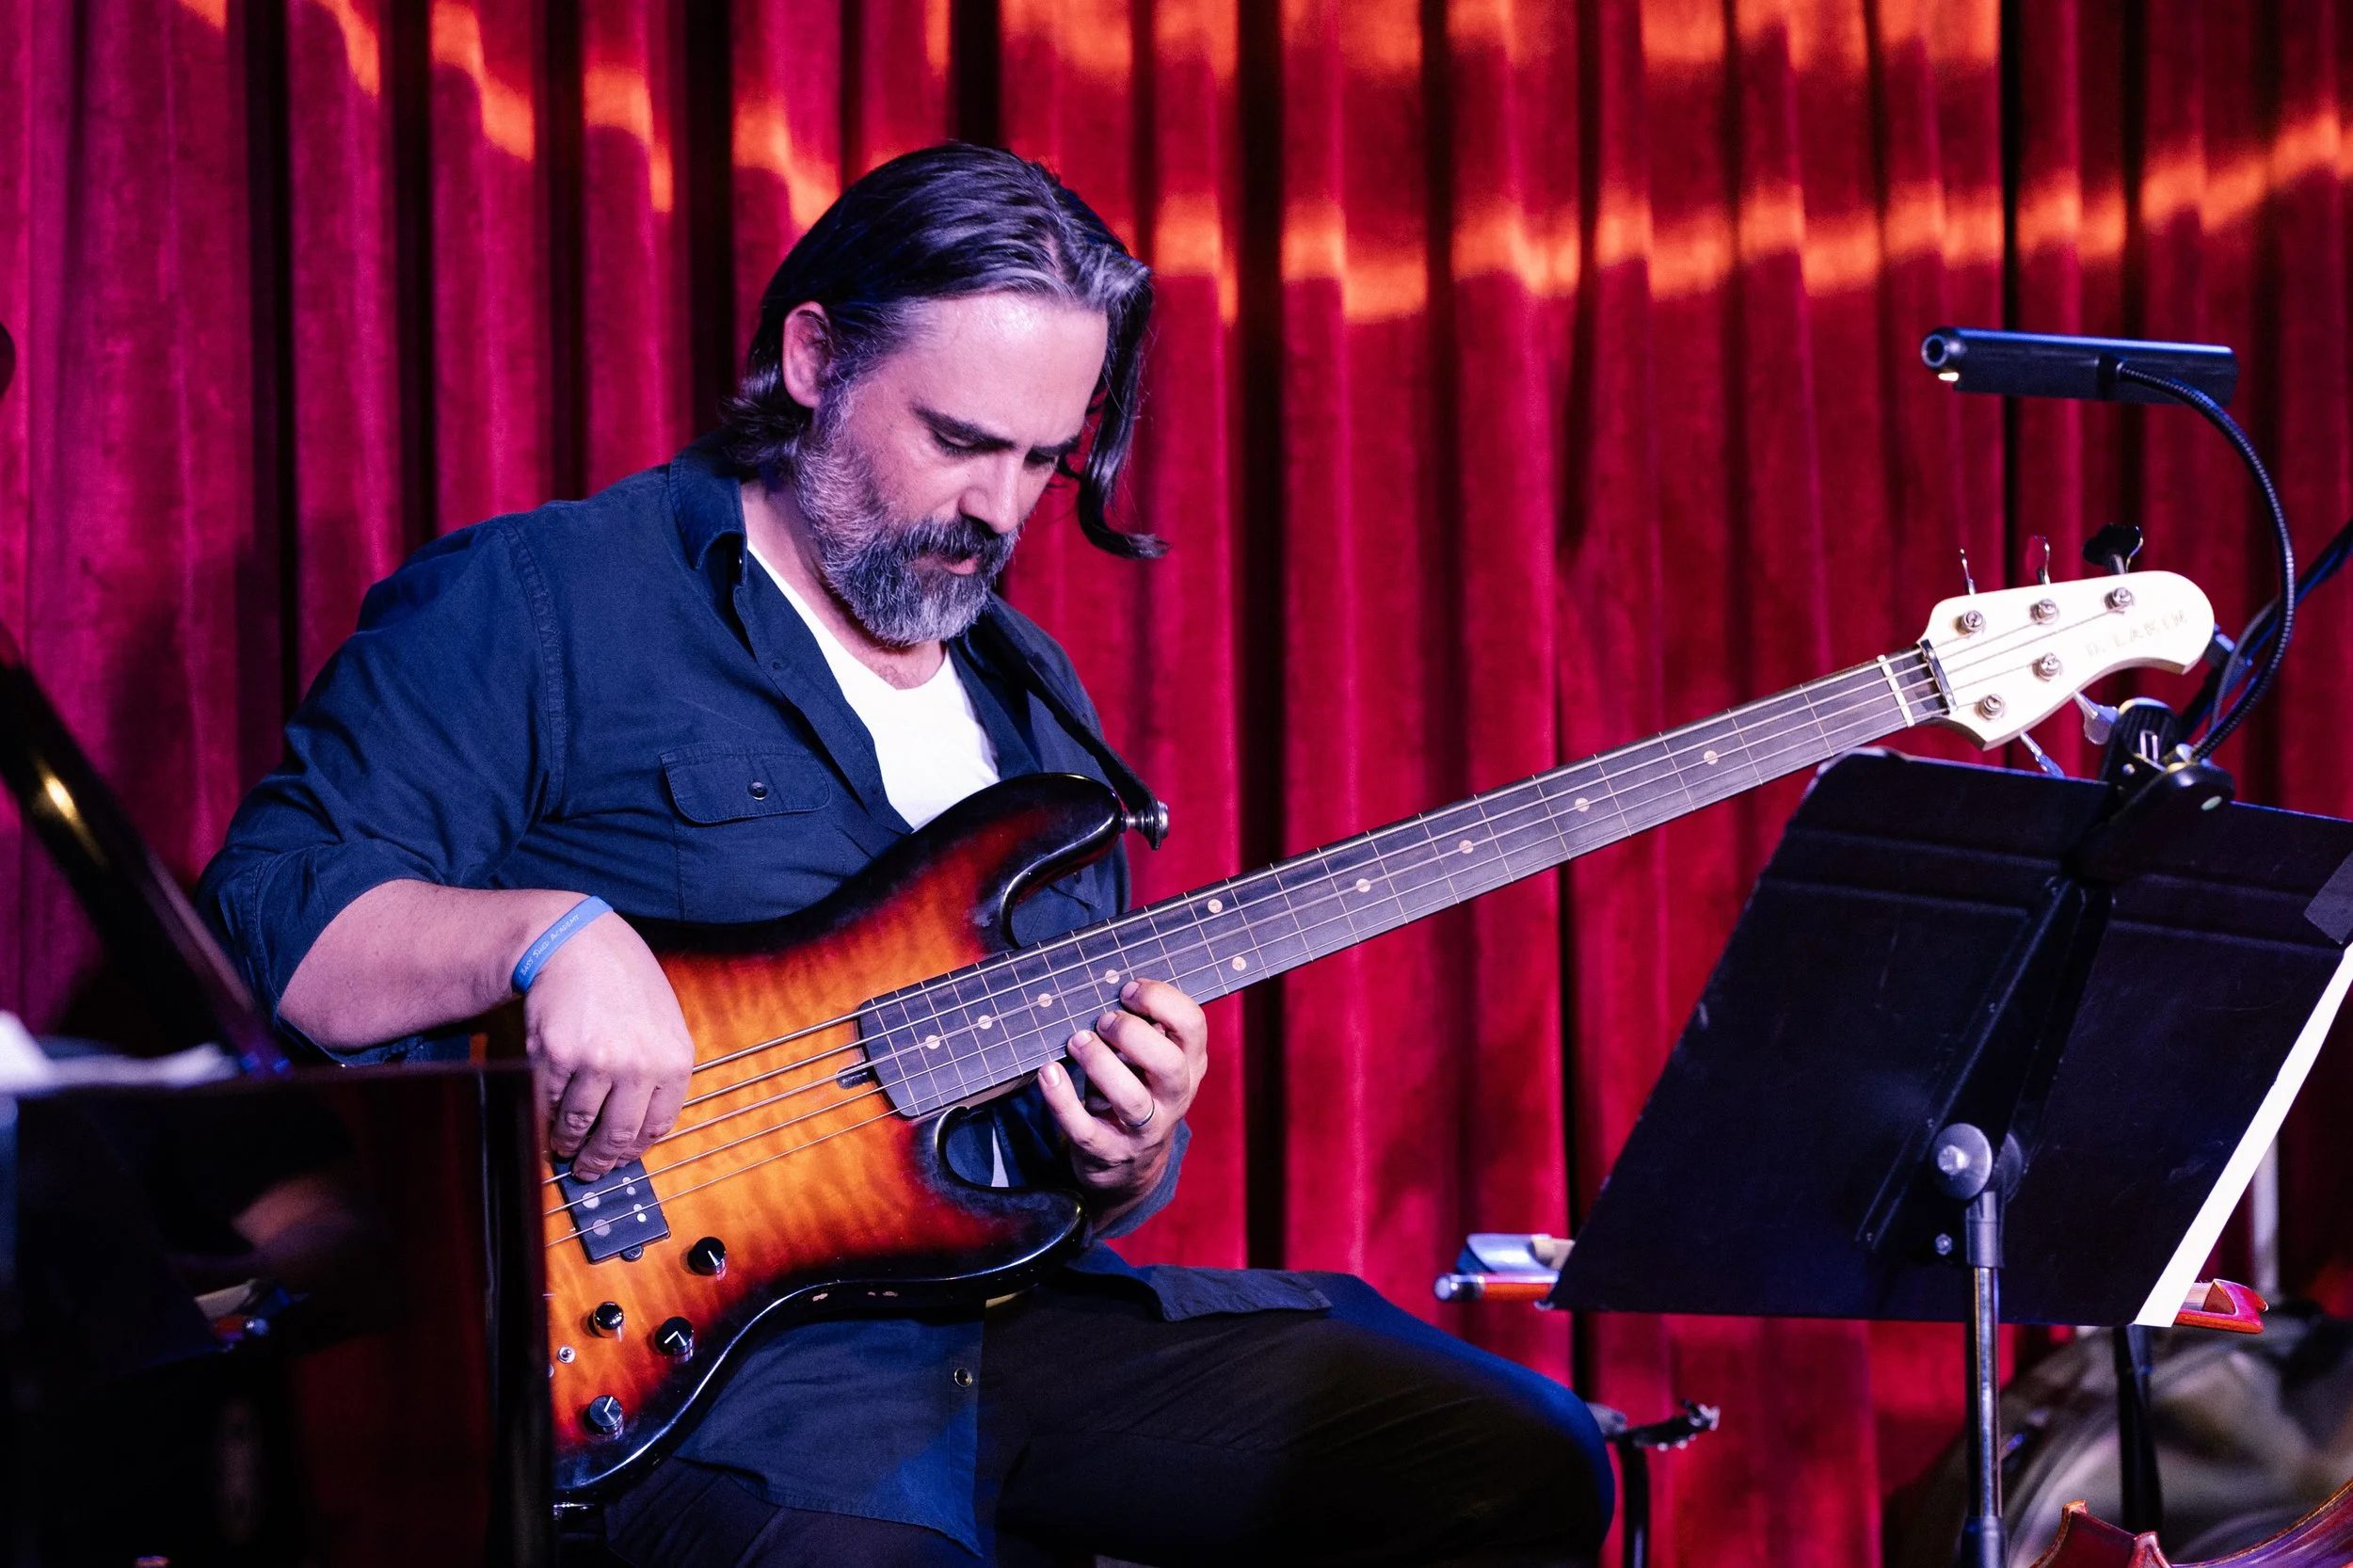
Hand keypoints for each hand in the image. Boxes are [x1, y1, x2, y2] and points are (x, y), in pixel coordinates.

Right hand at [526, 911, 696, 1180]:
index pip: (657, 1125)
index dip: (634, 1149)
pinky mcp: (557, 1056)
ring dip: (569, 1143)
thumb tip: (642, 1125)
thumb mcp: (664, 1021)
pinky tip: (548, 1118)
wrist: (578, 943)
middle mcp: (640, 1065)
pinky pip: (550, 1103)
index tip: (621, 1158)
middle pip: (619, 1135)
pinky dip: (547, 1117)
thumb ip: (660, 1068)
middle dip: (601, 1160)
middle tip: (589, 1169)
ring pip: (580, 1125)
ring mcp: (597, 1062)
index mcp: (675, 1059)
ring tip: (564, 1147)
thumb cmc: (623, 980)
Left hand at [1037, 978, 1205, 1215]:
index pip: (1193, 1025)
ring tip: (1077, 1041)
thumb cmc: (1136, 1089)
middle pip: (1170, 1064)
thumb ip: (1143, 1028)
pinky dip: (1063, 1100)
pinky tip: (1048, 1073)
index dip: (1161, 1000)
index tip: (1128, 990)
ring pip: (1131, 1099)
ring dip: (1100, 1063)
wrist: (1129, 1166)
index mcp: (1189, 1063)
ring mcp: (1145, 1130)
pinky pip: (1085, 1129)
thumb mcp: (1151, 1060)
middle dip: (1133, 1034)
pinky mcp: (1109, 1151)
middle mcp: (1174, 1097)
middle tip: (1104, 1020)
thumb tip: (1108, 981)